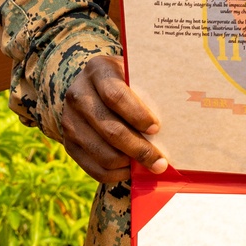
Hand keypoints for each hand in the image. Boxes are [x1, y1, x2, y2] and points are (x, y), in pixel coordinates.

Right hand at [59, 54, 167, 183]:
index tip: (156, 128)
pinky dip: (116, 174)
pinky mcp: (68, 144)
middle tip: (160, 160)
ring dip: (129, 164)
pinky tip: (131, 169)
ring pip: (102, 153)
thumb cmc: (123, 81)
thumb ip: (147, 90)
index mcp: (97, 71)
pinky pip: (93, 168)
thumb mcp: (132, 74)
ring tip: (149, 165)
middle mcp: (78, 95)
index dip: (137, 115)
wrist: (88, 87)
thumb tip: (177, 117)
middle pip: (110, 129)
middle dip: (139, 149)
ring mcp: (69, 121)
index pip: (115, 96)